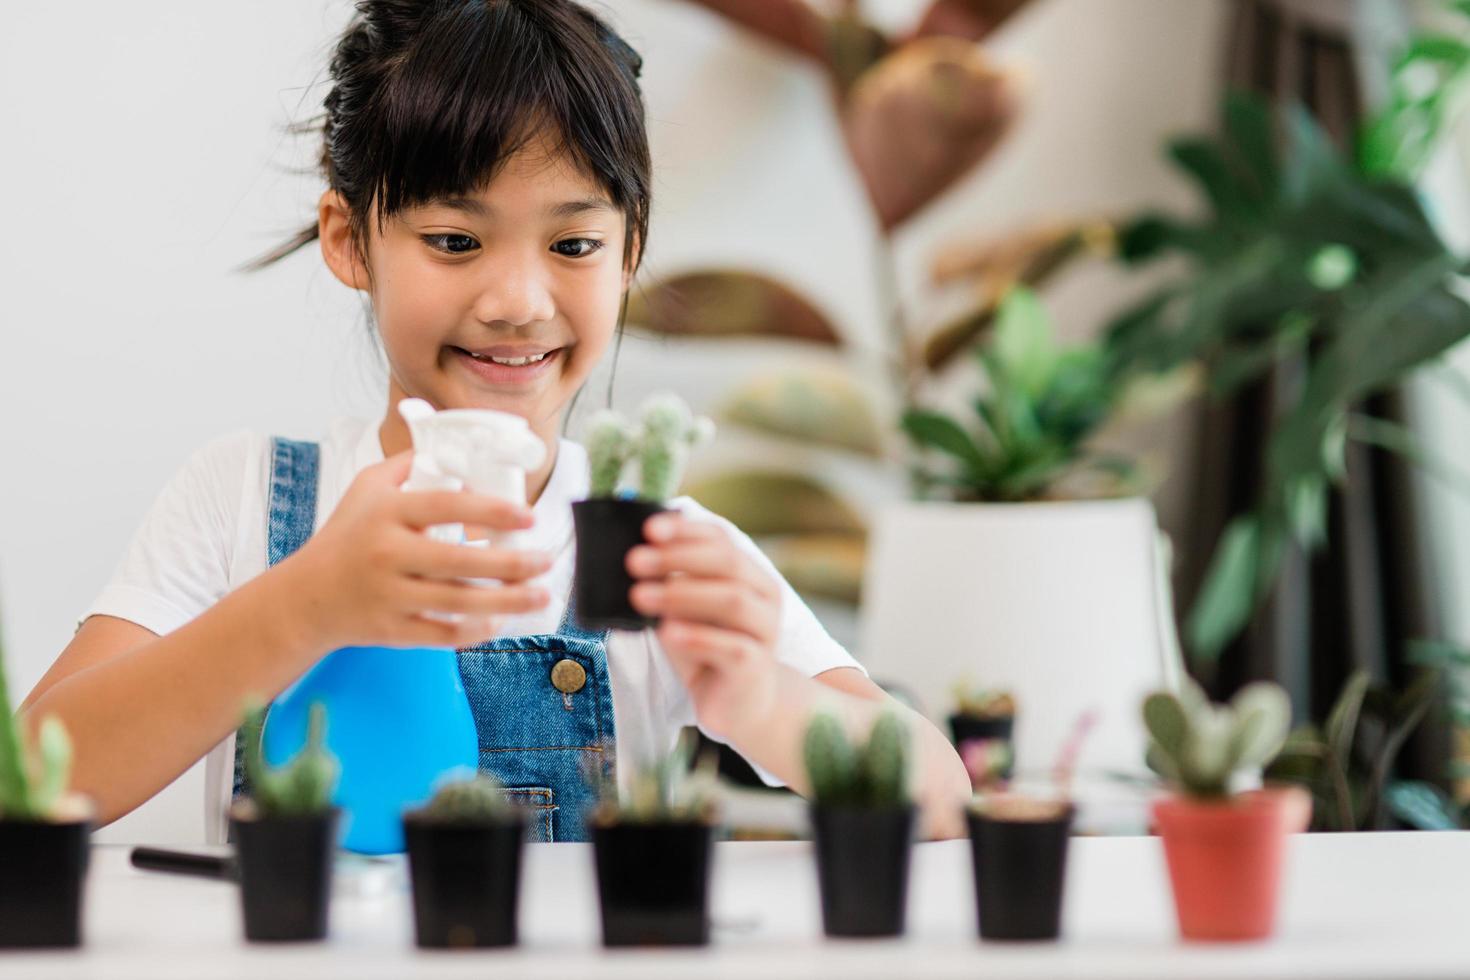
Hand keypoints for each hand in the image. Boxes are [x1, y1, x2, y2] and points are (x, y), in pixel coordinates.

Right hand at [286, 451, 551, 649]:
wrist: (304, 597)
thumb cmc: (343, 537)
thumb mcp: (366, 488)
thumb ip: (408, 464)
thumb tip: (453, 447)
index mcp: (386, 514)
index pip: (445, 506)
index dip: (491, 510)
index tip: (527, 516)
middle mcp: (387, 555)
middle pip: (460, 561)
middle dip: (512, 564)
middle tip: (546, 560)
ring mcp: (389, 595)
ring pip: (458, 603)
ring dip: (507, 602)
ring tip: (540, 594)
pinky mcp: (391, 630)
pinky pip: (442, 634)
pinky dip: (474, 631)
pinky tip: (499, 621)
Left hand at [626, 513, 782, 739]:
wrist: (739, 705)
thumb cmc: (707, 650)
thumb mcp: (685, 612)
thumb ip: (669, 584)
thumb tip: (633, 556)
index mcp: (750, 574)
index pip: (721, 539)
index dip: (686, 530)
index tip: (648, 529)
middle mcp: (765, 597)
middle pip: (727, 563)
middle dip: (678, 557)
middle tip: (635, 561)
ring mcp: (765, 632)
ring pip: (732, 600)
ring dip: (682, 593)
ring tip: (640, 596)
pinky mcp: (756, 667)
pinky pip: (731, 646)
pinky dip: (698, 636)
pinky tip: (668, 633)